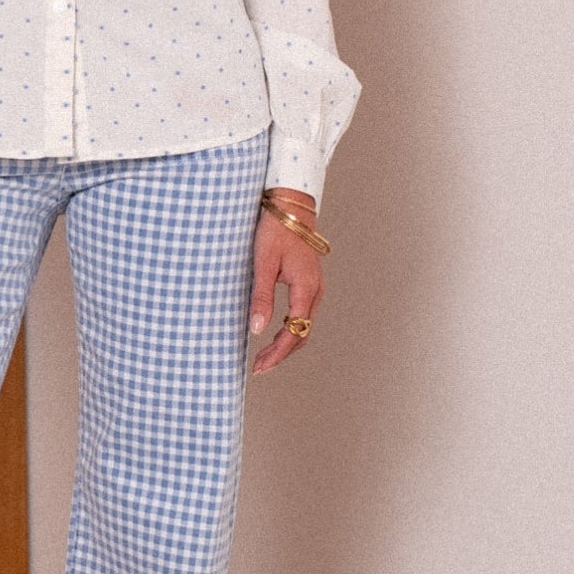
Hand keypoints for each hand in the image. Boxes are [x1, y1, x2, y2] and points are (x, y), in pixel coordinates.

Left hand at [248, 187, 323, 373]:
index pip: (294, 333)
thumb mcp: (263, 263)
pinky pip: (304, 314)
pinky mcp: (310, 283)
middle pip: (302, 334)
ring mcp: (315, 288)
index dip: (277, 353)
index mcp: (306, 289)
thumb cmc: (276, 230)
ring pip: (305, 326)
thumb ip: (262, 297)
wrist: (292, 206)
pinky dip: (291, 329)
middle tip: (259, 367)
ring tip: (265, 355)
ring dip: (287, 343)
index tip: (260, 366)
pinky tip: (276, 332)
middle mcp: (315, 292)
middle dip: (281, 354)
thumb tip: (258, 329)